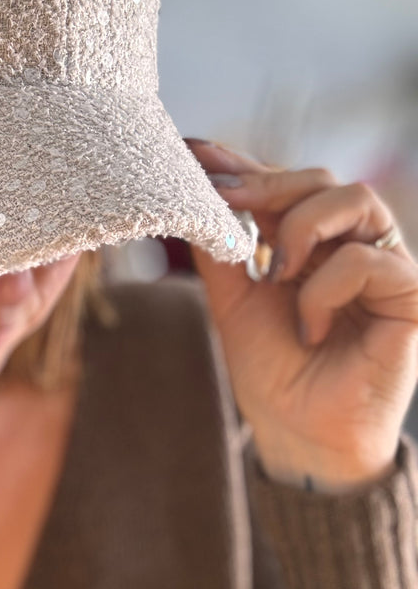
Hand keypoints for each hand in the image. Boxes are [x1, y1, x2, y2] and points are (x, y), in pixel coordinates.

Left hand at [185, 140, 417, 492]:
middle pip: (323, 179)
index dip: (243, 166)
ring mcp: (385, 265)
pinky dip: (326, 288)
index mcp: (313, 240)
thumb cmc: (273, 369)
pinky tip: (310, 326)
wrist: (299, 433)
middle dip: (267, 185)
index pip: (285, 184)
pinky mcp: (411, 296)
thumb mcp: (233, 300)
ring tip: (274, 273)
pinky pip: (370, 260)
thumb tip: (193, 193)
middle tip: (224, 201)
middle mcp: (353, 244)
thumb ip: (220, 248)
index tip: (195, 154)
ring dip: (302, 227)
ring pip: (356, 199)